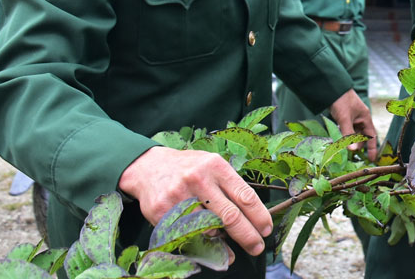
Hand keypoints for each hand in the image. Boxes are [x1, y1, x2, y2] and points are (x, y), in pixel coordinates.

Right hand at [118, 147, 271, 257]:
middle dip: (248, 236)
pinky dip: (202, 244)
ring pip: (209, 229)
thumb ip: (230, 188)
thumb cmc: (189, 169)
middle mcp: (198, 179)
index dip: (259, 216)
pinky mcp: (162, 213)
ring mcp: (179, 197)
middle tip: (257, 247)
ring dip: (223, 241)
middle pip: (230, 216)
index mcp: (216, 166)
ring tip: (230, 244)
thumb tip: (251, 219)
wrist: (148, 167)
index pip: (244, 195)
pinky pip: (188, 235)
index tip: (266, 229)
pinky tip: (210, 245)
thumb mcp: (212, 166)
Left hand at [329, 89, 377, 160]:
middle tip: (351, 152)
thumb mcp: (344, 119)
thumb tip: (352, 150)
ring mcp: (353, 117)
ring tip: (345, 147)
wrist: (332, 88)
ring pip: (354, 133)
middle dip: (358, 145)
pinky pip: (348, 129)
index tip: (371, 159)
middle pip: (363, 136)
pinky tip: (341, 139)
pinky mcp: (345, 117)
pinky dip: (345, 135)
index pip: (371, 136)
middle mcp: (361, 118)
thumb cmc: (341, 101)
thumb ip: (348, 135)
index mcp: (365, 117)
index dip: (372, 148)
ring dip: (351, 140)